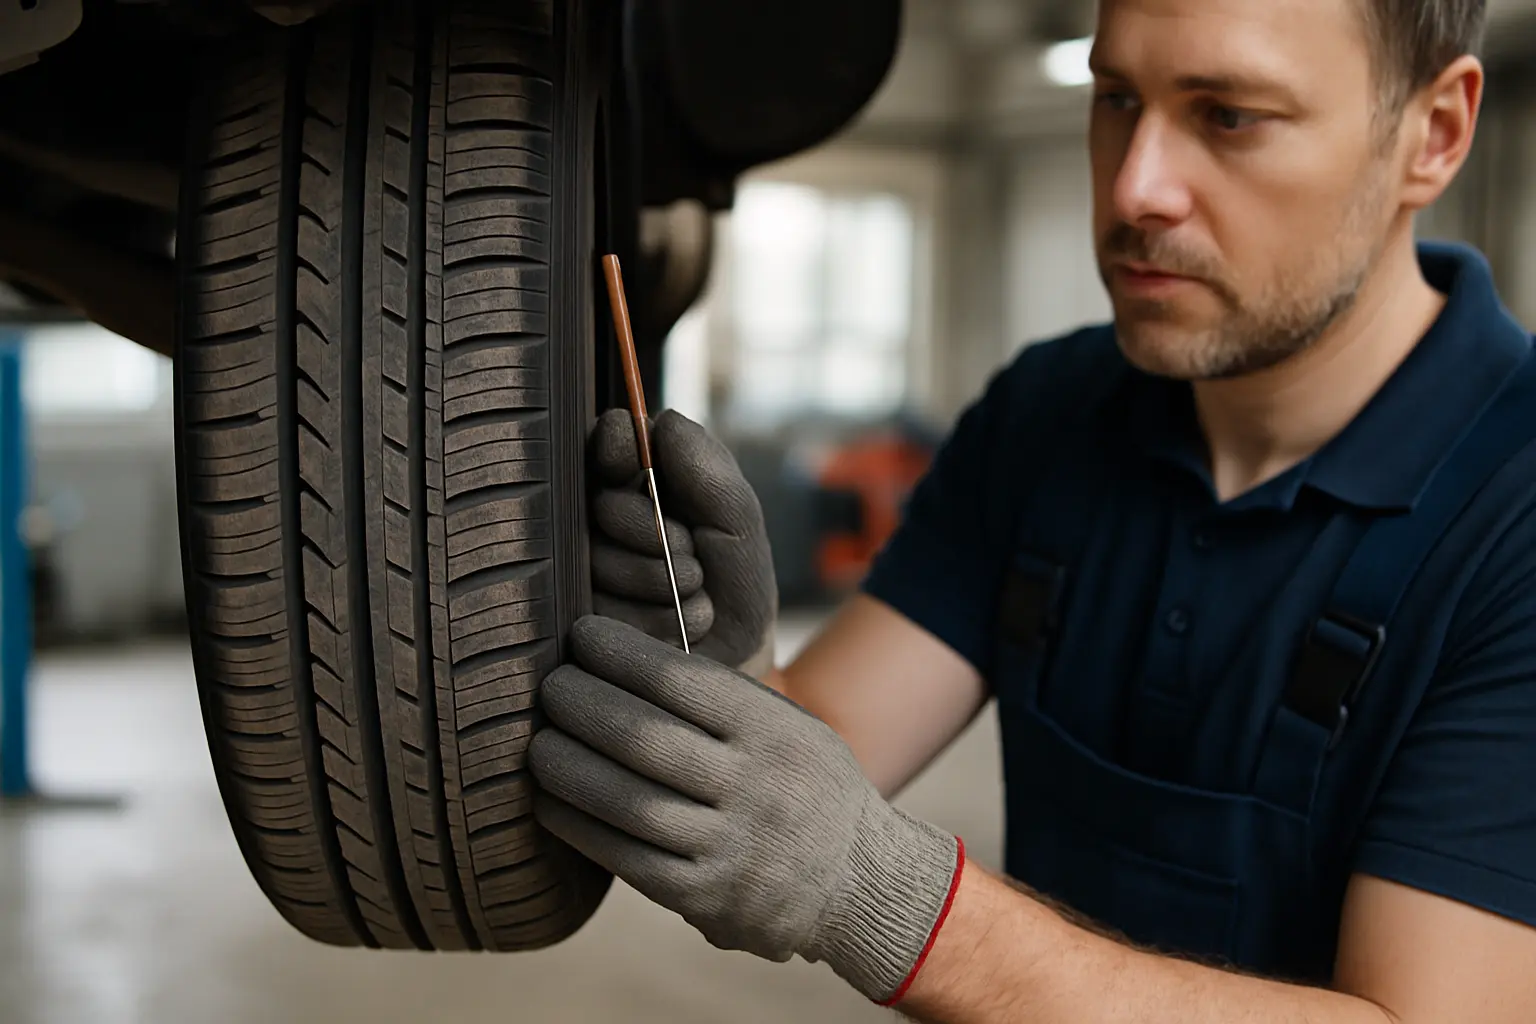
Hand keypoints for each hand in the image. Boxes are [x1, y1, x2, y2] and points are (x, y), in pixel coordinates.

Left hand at [528, 616, 964, 1003]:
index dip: (621, 654)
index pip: (682, 681)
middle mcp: (755, 786)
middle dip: (581, 706)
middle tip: (547, 686)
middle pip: (644, 738)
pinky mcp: (705, 899)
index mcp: (774, 729)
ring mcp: (730, 847)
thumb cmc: (802, 783)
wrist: (859, 880)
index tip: (582, 635)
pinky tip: (550, 802)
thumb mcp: (787, 726)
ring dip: (566, 767)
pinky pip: (626, 858)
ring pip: (627, 802)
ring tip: (536, 743)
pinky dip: (578, 826)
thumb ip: (720, 700)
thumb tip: (618, 658)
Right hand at [588, 408, 776, 675]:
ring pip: (602, 559)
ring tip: (692, 598)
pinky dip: (656, 620)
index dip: (618, 446)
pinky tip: (675, 631)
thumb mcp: (740, 525)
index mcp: (639, 484)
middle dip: (656, 532)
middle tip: (691, 557)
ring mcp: (584, 572)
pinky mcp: (576, 623)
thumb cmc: (738, 590)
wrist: (737, 668)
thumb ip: (712, 472)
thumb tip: (665, 420)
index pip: (606, 442)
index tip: (633, 462)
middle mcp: (601, 523)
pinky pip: (604, 609)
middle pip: (605, 503)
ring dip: (663, 581)